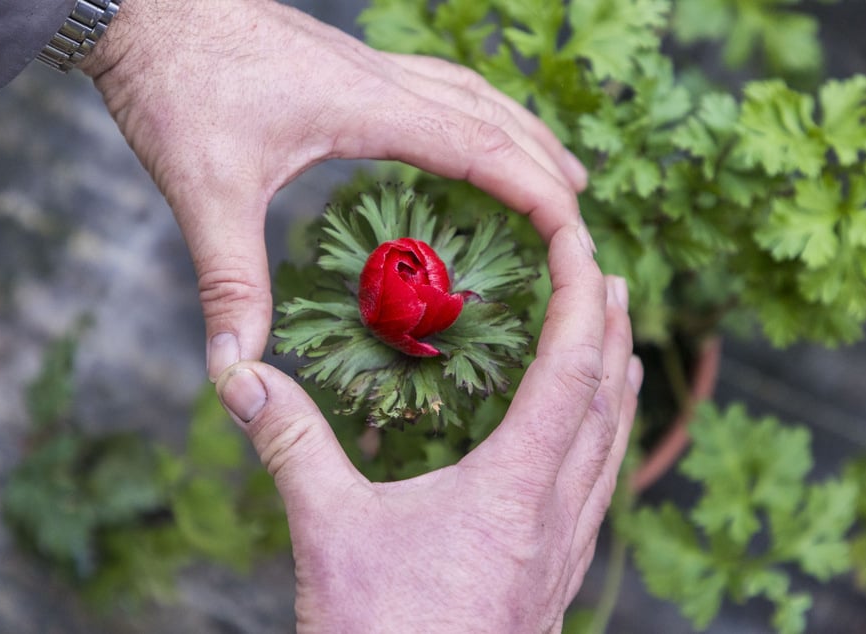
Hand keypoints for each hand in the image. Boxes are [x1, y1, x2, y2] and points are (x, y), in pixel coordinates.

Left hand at [80, 0, 588, 379]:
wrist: (137, 1)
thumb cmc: (176, 80)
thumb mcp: (207, 189)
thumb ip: (228, 281)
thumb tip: (234, 366)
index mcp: (370, 107)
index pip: (480, 147)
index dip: (536, 189)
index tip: (576, 231)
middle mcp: (382, 81)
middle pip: (492, 117)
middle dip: (543, 164)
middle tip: (580, 212)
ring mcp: (365, 67)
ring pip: (471, 92)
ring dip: (519, 130)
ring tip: (554, 166)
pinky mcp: (344, 65)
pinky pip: (437, 84)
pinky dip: (475, 110)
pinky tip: (466, 128)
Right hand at [216, 226, 641, 632]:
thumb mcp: (330, 531)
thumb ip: (292, 445)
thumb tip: (243, 376)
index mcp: (514, 485)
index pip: (568, 365)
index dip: (580, 294)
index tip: (581, 239)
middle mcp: (555, 511)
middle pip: (606, 397)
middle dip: (612, 326)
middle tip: (608, 274)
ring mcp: (562, 548)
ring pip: (613, 445)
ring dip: (619, 382)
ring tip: (622, 342)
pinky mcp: (552, 576)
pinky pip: (599, 488)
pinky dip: (606, 440)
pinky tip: (591, 444)